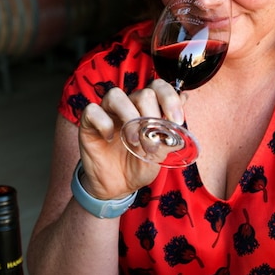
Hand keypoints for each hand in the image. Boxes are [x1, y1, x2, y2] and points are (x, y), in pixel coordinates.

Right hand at [77, 79, 185, 198]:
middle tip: (152, 142)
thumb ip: (170, 128)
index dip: (170, 98)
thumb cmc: (138, 165)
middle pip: (142, 93)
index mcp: (146, 108)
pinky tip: (109, 138)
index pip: (158, 87)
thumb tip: (185, 98)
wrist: (118, 186)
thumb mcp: (161, 152)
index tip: (177, 121)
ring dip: (129, 116)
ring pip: (115, 95)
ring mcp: (107, 112)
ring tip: (133, 140)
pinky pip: (92, 110)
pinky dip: (103, 123)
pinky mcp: (89, 123)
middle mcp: (128, 105)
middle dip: (151, 117)